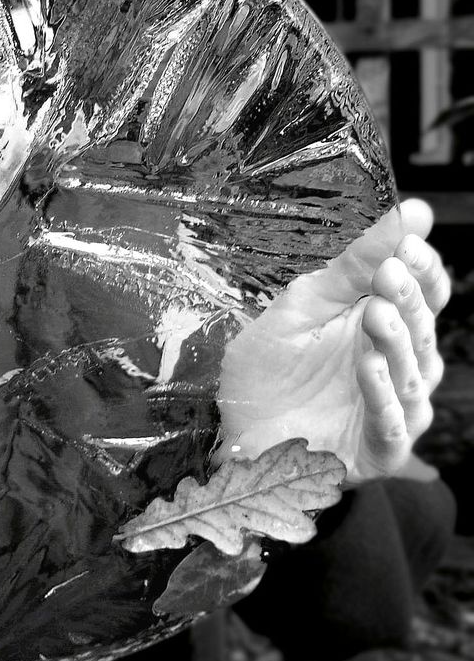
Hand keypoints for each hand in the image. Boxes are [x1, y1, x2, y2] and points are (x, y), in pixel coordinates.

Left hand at [218, 199, 449, 485]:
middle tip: (388, 274)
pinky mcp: (377, 449)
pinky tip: (368, 367)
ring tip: (375, 314)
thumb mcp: (305, 305)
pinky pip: (391, 423)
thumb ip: (354, 265)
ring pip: (412, 376)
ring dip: (396, 343)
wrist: (236, 427)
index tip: (408, 244)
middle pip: (420, 330)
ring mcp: (391, 410)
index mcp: (383, 329)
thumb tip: (413, 211)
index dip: (422, 270)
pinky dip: (382, 396)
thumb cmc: (271, 367)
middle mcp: (397, 368)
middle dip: (406, 300)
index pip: (425, 295)